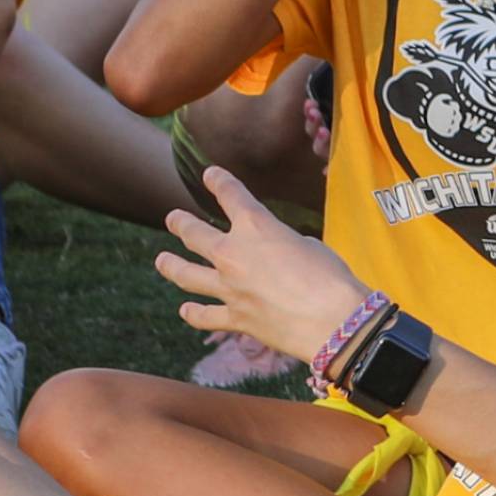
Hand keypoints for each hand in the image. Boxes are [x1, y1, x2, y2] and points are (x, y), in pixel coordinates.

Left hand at [156, 166, 373, 364]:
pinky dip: (193, 314)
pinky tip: (185, 311)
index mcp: (256, 227)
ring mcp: (230, 288)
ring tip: (161, 260)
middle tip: (172, 218)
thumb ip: (283, 245)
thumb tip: (275, 259)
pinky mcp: (235, 318)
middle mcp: (234, 254)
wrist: (334, 320)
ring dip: (171, 265)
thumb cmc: (332, 277)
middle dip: (181, 223)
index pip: (230, 195)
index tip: (210, 175)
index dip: (218, 181)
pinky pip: (205, 316)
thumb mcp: (308, 246)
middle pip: (194, 234)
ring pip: (186, 275)